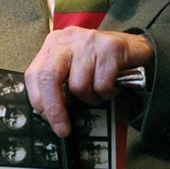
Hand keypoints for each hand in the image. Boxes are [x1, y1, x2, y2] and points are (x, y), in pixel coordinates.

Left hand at [24, 27, 153, 138]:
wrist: (134, 49)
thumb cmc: (100, 64)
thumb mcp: (73, 68)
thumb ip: (58, 84)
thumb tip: (46, 113)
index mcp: (54, 44)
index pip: (35, 74)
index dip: (38, 100)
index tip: (46, 119)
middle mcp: (68, 39)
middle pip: (49, 77)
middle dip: (55, 108)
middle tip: (63, 129)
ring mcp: (89, 41)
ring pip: (79, 85)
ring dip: (91, 98)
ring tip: (99, 90)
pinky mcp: (110, 48)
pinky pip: (102, 85)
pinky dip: (108, 93)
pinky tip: (112, 85)